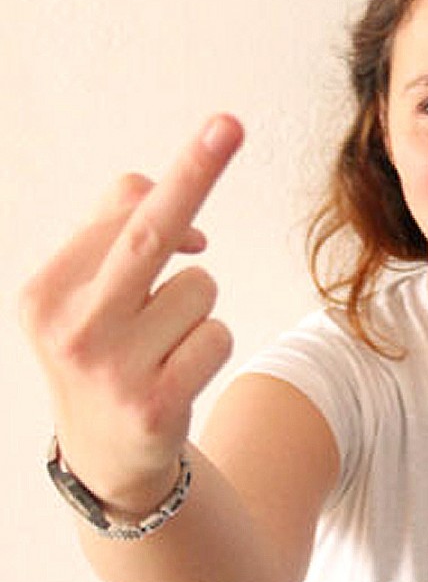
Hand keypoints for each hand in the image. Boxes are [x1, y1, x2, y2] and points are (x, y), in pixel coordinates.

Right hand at [19, 114, 243, 512]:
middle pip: (149, 231)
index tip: (223, 132)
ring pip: (201, 288)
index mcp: (44, 293)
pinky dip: (210, 344)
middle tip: (230, 123)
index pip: (119, 209)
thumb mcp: (84, 297)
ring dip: (197, 307)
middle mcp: (71, 330)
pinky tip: (178, 372)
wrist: (107, 457)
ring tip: (162, 344)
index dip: (176, 187)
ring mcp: (112, 371)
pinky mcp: (157, 405)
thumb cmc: (105, 352)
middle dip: (194, 172)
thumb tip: (181, 208)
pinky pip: (217, 334)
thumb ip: (115, 232)